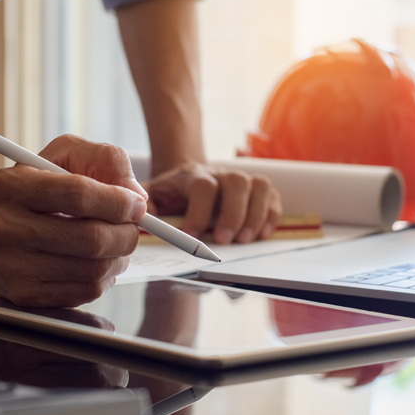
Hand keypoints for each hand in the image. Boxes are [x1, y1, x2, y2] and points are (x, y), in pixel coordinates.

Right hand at [0, 135, 146, 306]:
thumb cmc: (38, 187)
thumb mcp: (67, 155)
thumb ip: (107, 162)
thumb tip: (136, 197)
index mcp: (15, 187)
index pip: (79, 195)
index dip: (119, 202)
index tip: (138, 205)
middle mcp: (6, 228)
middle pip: (92, 239)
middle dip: (127, 233)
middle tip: (132, 227)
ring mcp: (13, 266)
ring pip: (95, 269)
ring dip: (120, 256)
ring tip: (115, 242)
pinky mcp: (26, 294)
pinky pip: (87, 291)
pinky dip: (106, 276)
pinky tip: (98, 260)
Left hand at [144, 162, 281, 243]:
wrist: (187, 177)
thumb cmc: (170, 193)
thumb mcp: (152, 195)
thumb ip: (144, 204)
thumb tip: (142, 218)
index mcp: (192, 175)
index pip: (202, 186)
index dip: (199, 211)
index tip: (192, 237)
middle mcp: (220, 173)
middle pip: (236, 182)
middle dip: (233, 214)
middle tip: (225, 241)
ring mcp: (241, 180)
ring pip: (259, 186)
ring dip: (255, 215)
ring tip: (245, 240)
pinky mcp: (256, 190)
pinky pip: (272, 196)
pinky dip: (271, 215)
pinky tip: (262, 234)